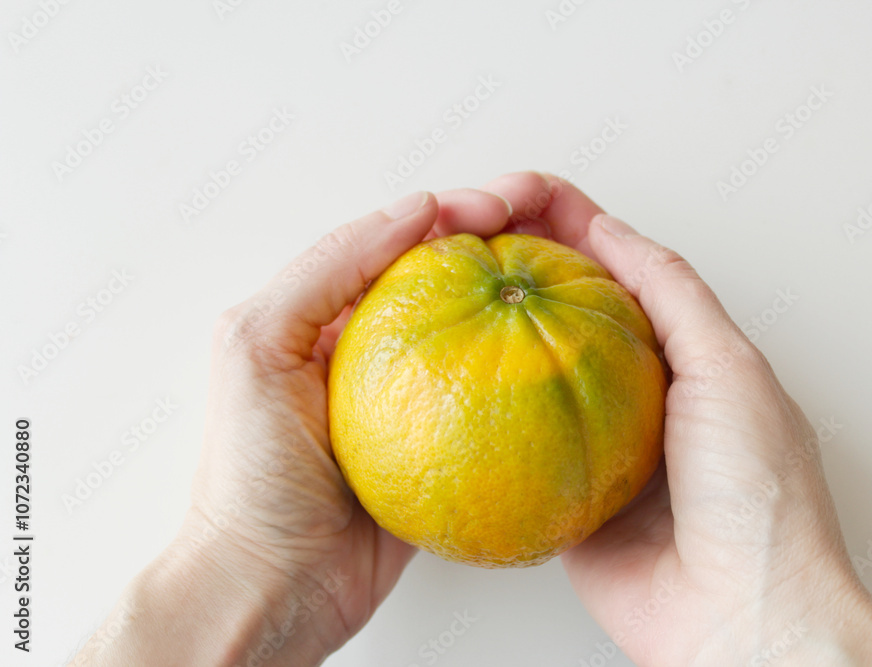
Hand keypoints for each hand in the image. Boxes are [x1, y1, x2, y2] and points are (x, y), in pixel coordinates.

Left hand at [71, 187, 514, 665]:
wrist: (276, 587)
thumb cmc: (250, 475)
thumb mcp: (258, 346)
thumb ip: (322, 272)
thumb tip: (409, 213)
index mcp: (321, 317)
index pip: (391, 246)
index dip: (445, 216)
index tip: (499, 205)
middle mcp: (368, 351)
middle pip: (440, 280)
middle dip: (493, 246)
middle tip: (545, 224)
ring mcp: (410, 398)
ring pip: (471, 333)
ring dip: (514, 302)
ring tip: (562, 274)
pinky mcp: (442, 446)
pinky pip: (489, 401)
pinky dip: (519, 374)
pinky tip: (552, 355)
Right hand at [492, 178, 871, 664]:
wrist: (738, 617)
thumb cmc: (759, 500)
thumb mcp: (728, 367)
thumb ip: (673, 294)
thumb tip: (613, 232)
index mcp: (685, 354)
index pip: (621, 266)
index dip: (572, 222)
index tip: (522, 196)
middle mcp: (639, 390)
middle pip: (571, 308)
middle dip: (524, 264)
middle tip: (472, 230)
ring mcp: (596, 440)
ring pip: (535, 369)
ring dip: (496, 328)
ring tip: (451, 285)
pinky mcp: (561, 491)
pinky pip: (515, 439)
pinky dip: (485, 408)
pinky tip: (451, 377)